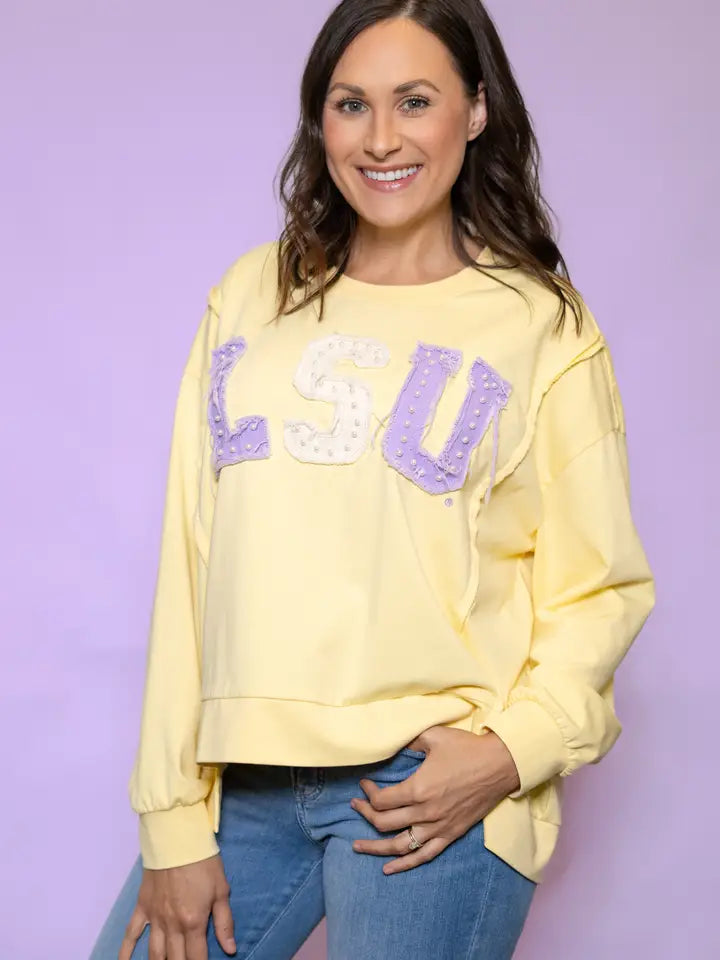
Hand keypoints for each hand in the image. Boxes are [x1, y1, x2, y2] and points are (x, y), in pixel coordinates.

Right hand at [119, 854, 235, 959]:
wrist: (177, 839)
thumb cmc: (203, 863)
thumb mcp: (221, 890)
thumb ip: (224, 923)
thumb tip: (230, 950)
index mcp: (194, 922)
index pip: (197, 958)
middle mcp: (172, 925)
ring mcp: (155, 918)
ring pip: (154, 954)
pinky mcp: (142, 908)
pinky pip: (131, 934)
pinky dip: (126, 952)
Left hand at [349, 726, 520, 874]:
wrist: (500, 764)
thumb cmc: (466, 748)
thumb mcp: (433, 736)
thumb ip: (409, 740)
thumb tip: (391, 740)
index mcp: (418, 789)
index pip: (382, 801)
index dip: (368, 794)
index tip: (365, 784)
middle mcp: (426, 812)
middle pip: (385, 823)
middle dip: (365, 814)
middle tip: (356, 806)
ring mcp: (439, 827)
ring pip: (400, 846)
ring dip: (376, 847)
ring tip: (357, 845)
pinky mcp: (451, 834)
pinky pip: (424, 855)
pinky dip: (404, 865)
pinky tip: (387, 869)